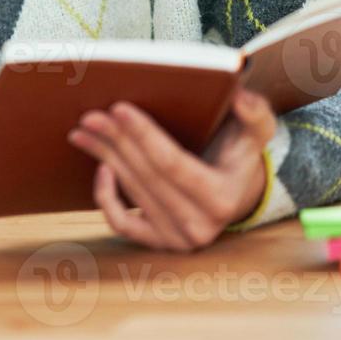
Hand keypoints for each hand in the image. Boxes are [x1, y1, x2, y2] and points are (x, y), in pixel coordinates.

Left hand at [66, 88, 275, 250]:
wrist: (239, 194)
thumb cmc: (240, 156)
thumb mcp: (256, 133)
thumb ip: (254, 113)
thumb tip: (238, 96)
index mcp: (221, 198)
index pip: (172, 163)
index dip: (143, 135)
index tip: (118, 108)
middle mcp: (199, 225)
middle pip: (145, 175)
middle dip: (115, 141)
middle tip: (90, 116)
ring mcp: (177, 238)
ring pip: (131, 193)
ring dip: (104, 157)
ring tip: (84, 131)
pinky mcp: (160, 243)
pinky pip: (122, 223)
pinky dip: (106, 197)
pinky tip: (102, 166)